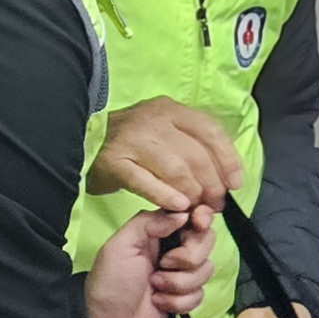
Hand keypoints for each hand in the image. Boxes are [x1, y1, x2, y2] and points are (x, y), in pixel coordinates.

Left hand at [85, 208, 218, 317]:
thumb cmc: (110, 281)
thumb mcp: (121, 244)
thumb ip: (150, 223)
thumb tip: (183, 213)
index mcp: (159, 230)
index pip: (192, 215)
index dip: (202, 217)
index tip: (198, 224)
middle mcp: (174, 248)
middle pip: (206, 241)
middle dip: (188, 257)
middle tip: (163, 265)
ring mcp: (181, 273)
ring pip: (205, 270)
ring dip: (178, 283)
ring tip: (154, 286)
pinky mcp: (186, 296)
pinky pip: (200, 294)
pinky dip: (178, 301)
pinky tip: (158, 302)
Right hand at [89, 95, 242, 214]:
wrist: (83, 142)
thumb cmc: (132, 144)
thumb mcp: (165, 133)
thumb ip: (193, 147)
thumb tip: (226, 178)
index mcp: (170, 109)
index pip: (209, 131)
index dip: (227, 160)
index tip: (235, 184)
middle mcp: (153, 119)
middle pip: (195, 154)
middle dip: (211, 184)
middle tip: (213, 204)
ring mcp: (132, 139)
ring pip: (175, 169)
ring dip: (191, 193)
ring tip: (195, 208)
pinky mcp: (114, 161)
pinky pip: (145, 182)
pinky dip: (165, 195)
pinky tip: (178, 206)